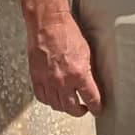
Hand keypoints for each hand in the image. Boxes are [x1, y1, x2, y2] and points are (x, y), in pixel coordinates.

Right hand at [15, 0, 100, 116]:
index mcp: (79, 74)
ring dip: (64, 107)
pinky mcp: (36, 77)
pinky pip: (42, 97)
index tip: (98, 109)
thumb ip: (89, 71)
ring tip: (69, 104)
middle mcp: (63, 81)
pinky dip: (49, 100)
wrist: (48, 23)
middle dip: (80, 111)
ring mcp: (48, 80)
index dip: (96, 107)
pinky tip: (53, 97)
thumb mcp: (87, 52)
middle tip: (83, 109)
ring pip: (57, 105)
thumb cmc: (67, 32)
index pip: (91, 99)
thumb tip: (93, 83)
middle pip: (72, 108)